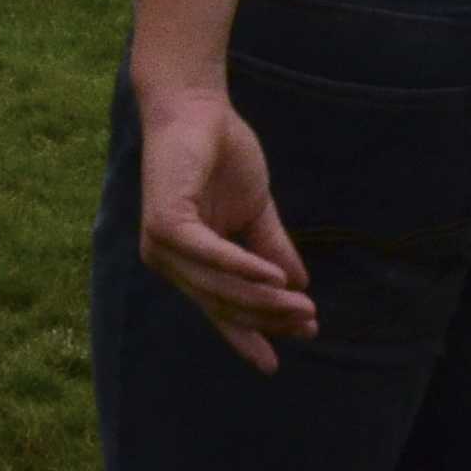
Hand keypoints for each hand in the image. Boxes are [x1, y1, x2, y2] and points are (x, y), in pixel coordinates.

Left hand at [132, 74, 315, 371]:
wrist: (196, 105)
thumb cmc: (221, 153)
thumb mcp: (255, 210)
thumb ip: (270, 249)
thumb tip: (298, 286)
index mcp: (185, 261)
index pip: (217, 309)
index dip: (246, 337)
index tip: (274, 364)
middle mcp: (167, 260)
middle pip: (222, 304)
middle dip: (267, 319)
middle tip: (308, 325)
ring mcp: (161, 244)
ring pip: (218, 287)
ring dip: (264, 300)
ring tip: (302, 307)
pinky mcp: (165, 222)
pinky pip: (211, 256)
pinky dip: (245, 268)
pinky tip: (277, 279)